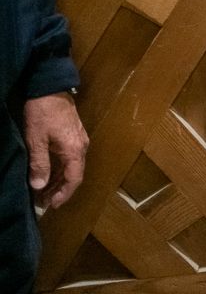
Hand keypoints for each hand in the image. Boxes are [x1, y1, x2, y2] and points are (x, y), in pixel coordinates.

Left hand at [24, 92, 88, 209]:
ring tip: (44, 189)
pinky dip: (60, 168)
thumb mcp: (36, 140)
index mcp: (74, 151)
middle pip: (74, 175)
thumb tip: (39, 186)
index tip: (52, 205)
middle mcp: (81, 147)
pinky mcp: (75, 135)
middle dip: (60, 189)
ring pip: (72, 166)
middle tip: (44, 200)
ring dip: (59, 180)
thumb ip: (39, 164)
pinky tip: (49, 171)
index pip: (73, 179)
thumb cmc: (42, 113)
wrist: (50, 88)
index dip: (64, 194)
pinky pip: (70, 158)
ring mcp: (80, 140)